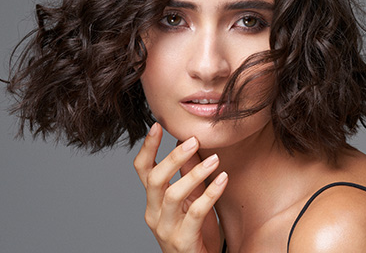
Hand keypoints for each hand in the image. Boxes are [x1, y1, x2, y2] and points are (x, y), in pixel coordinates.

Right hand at [134, 123, 227, 252]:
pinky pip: (196, 213)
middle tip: (193, 140)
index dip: (147, 147)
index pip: (142, 170)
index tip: (157, 125)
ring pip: (173, 195)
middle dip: (173, 157)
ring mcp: (166, 229)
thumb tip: (188, 142)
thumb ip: (187, 174)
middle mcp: (154, 214)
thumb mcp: (191, 198)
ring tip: (215, 160)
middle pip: (154, 180)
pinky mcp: (183, 241)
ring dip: (195, 174)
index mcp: (153, 201)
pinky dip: (210, 194)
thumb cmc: (195, 231)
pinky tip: (223, 179)